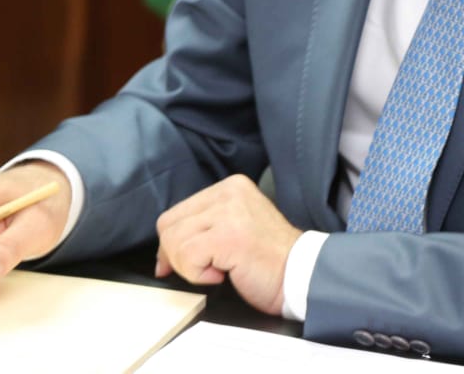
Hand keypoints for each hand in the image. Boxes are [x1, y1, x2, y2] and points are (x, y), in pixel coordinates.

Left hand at [154, 174, 300, 315]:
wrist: (300, 276)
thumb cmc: (269, 260)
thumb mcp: (235, 227)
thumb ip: (204, 227)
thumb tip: (163, 255)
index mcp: (231, 186)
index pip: (176, 212)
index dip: (172, 244)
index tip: (183, 264)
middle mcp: (229, 192)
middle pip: (169, 225)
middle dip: (176, 256)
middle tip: (204, 270)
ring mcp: (229, 212)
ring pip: (174, 241)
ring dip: (190, 267)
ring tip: (220, 270)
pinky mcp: (228, 235)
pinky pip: (186, 257)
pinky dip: (198, 275)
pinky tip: (223, 274)